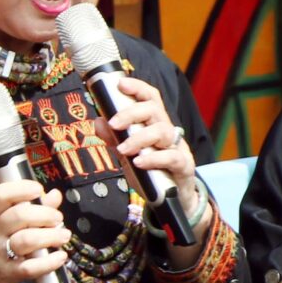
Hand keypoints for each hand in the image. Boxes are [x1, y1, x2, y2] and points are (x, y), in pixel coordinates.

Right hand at [0, 180, 70, 282]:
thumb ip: (27, 208)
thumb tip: (54, 195)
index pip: (0, 195)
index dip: (22, 188)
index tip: (38, 190)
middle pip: (19, 216)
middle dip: (45, 214)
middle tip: (56, 217)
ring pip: (27, 240)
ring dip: (51, 236)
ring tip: (62, 235)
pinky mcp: (9, 273)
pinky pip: (31, 267)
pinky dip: (50, 262)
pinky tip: (60, 256)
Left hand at [101, 75, 199, 213]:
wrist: (173, 198)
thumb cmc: (149, 170)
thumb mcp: (127, 153)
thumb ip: (113, 138)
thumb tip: (98, 121)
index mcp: (153, 123)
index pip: (150, 98)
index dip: (137, 87)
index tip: (121, 84)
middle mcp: (167, 130)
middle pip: (154, 110)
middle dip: (132, 113)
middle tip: (113, 123)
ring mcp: (177, 147)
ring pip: (162, 131)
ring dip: (139, 138)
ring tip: (123, 149)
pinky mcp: (183, 165)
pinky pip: (171, 157)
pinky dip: (154, 158)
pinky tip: (139, 162)